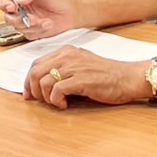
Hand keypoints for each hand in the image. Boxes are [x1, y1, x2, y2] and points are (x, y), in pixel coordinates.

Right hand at [0, 0, 81, 38]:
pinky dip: (39, 31)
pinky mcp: (33, 31)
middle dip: (19, 19)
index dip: (4, 4)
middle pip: (8, 17)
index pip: (3, 0)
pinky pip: (29, 35)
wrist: (73, 9)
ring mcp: (26, 21)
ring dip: (32, 25)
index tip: (12, 7)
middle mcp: (20, 8)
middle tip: (32, 17)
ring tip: (45, 20)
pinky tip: (48, 24)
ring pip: (18, 27)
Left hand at [23, 46, 147, 108]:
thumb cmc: (107, 76)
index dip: (29, 80)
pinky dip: (57, 101)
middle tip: (38, 100)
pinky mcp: (80, 80)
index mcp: (66, 52)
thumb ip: (64, 70)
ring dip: (46, 97)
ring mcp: (73, 67)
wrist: (127, 78)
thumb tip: (43, 84)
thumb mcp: (81, 65)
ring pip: (43, 82)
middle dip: (32, 89)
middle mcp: (67, 56)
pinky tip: (65, 104)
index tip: (29, 93)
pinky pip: (56, 91)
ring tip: (57, 102)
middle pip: (35, 72)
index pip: (37, 63)